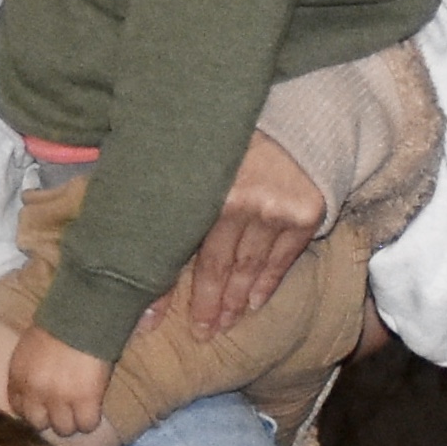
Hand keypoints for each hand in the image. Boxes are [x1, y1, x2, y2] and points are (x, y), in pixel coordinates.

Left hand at [0, 326, 110, 438]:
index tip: (44, 406)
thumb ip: (27, 371)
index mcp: (18, 377)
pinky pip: (87, 425)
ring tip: (81, 409)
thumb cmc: (56, 324)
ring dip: (72, 421)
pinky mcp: (86, 400)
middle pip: (39, 424)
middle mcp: (35, 392)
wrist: (82, 315)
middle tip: (64, 408)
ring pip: (64, 429)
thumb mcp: (28, 348)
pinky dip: (91, 420)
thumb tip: (33, 388)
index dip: (33, 409)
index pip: (19, 410)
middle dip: (51, 418)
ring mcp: (60, 398)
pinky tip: (94, 408)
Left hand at [175, 132, 329, 338]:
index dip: (168, 290)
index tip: (156, 324)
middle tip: (202, 333)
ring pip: (249, 266)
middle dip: (208, 305)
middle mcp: (240, 200)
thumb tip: (141, 254)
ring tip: (224, 324)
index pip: (183, 250)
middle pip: (218, 265)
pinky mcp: (305, 213)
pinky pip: (282, 259)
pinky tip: (253, 303)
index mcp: (204, 187)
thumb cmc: (227, 134)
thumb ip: (161, 203)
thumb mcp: (188, 160)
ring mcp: (275, 209)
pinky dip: (266, 283)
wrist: (293, 112)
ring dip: (234, 300)